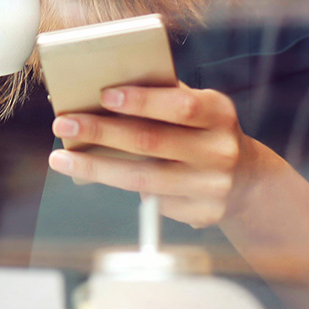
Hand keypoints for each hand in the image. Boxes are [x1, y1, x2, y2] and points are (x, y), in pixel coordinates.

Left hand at [47, 83, 259, 228]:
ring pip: (143, 178)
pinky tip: (94, 177)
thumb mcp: (196, 108)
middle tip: (64, 124)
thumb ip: (161, 97)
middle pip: (152, 142)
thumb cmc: (203, 132)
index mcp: (219, 113)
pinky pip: (151, 200)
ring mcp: (212, 186)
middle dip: (101, 132)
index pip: (180, 105)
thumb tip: (100, 96)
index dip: (141, 101)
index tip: (104, 95)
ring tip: (62, 159)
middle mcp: (219, 150)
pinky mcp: (202, 213)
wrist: (246, 180)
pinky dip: (120, 186)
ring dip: (96, 168)